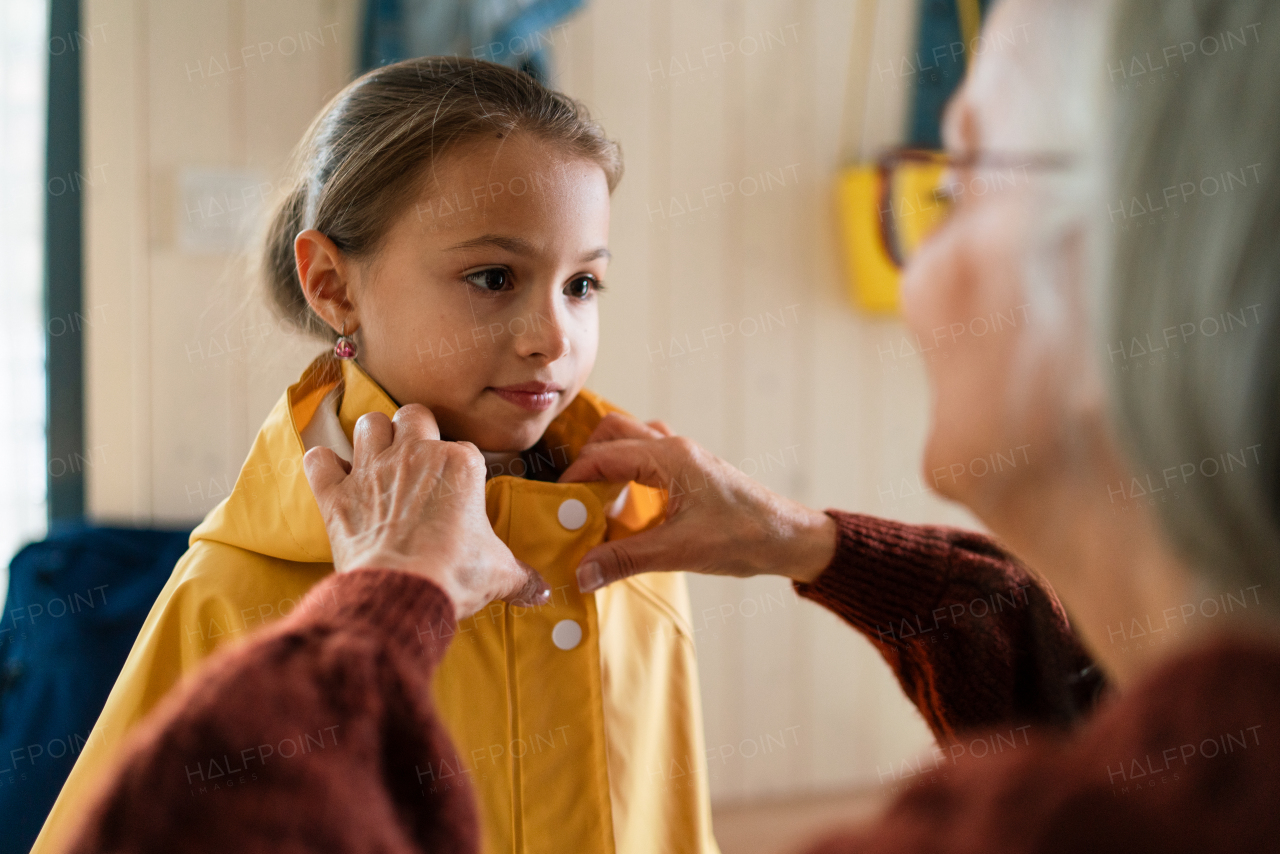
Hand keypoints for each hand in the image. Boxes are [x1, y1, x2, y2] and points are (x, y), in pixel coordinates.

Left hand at [303, 404, 550, 619]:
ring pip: (367, 424)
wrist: (403, 589)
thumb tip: (543, 591)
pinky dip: (323, 466)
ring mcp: (372, 470)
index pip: (465, 449)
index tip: (461, 492)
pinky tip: (332, 476)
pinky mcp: (337, 494)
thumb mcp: (499, 574)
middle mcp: (416, 455)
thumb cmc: (455, 574)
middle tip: (417, 456)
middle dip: (414, 429)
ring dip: (371, 437)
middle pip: (414, 414)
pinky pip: (319, 460)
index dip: (462, 468)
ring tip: (377, 457)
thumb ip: (522, 577)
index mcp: (461, 465)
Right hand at [559, 413, 836, 591]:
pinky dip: (628, 468)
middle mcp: (675, 448)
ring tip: (594, 498)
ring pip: (631, 438)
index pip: (604, 454)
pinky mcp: (692, 470)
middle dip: (586, 458)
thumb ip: (624, 560)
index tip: (555, 503)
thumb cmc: (745, 537)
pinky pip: (648, 454)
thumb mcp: (679, 551)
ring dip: (608, 459)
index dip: (574, 476)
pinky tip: (626, 502)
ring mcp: (685, 456)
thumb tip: (580, 573)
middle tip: (572, 497)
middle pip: (613, 431)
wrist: (789, 538)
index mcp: (670, 458)